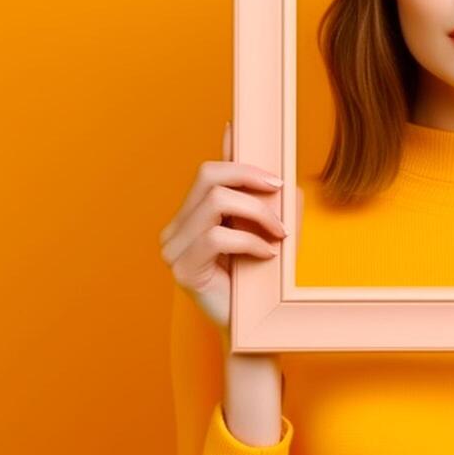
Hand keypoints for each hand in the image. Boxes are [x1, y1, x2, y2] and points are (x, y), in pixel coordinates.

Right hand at [157, 119, 287, 333]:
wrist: (253, 325)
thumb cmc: (262, 275)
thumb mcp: (269, 229)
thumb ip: (269, 200)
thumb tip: (278, 173)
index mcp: (192, 215)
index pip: (207, 172)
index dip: (226, 150)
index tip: (238, 129)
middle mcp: (176, 228)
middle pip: (208, 176)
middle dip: (249, 176)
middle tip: (279, 188)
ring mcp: (174, 249)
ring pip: (215, 203)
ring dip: (258, 213)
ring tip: (279, 232)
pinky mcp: (182, 269)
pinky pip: (217, 238)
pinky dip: (250, 241)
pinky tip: (267, 253)